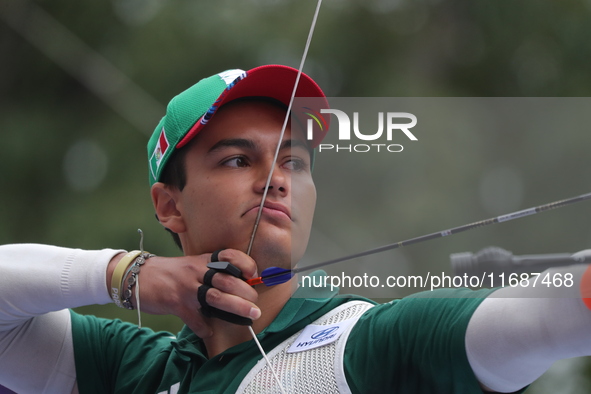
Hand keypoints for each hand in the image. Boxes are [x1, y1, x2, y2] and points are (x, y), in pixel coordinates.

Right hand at [108, 249, 259, 337]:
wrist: (136, 276)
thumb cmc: (169, 273)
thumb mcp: (191, 265)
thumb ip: (211, 272)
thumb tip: (237, 285)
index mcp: (203, 260)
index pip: (230, 256)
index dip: (246, 264)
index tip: (254, 275)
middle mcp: (197, 271)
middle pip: (228, 280)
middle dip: (247, 293)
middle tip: (256, 305)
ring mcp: (187, 287)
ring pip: (217, 297)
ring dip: (236, 308)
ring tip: (250, 316)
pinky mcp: (176, 303)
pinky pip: (196, 319)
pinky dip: (204, 328)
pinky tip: (209, 331)